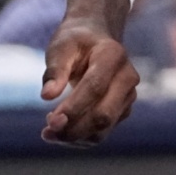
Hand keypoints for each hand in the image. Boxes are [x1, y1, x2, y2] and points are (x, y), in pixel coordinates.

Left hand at [40, 0, 138, 147]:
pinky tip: (61, 131)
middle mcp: (127, 77)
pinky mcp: (123, 110)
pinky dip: (81, 137)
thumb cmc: (75, 41)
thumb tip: (46, 96)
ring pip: (104, 128)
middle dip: (74, 128)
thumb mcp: (61, 46)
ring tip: (49, 133)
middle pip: (104, 114)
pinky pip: (103, 131)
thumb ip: (55, 69)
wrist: (95, 37)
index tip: (50, 121)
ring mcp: (129, 95)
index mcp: (113, 55)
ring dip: (76, 137)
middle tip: (47, 132)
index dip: (73, 107)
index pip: (95, 87)